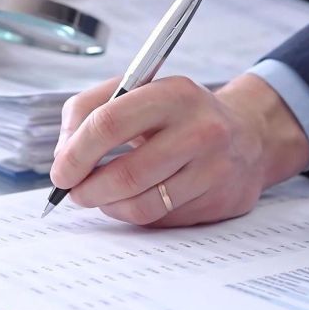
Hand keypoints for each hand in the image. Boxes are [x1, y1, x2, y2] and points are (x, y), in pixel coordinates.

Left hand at [49, 74, 308, 226]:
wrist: (248, 134)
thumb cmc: (178, 113)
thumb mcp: (136, 91)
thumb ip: (89, 111)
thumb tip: (63, 155)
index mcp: (173, 93)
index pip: (109, 123)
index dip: (76, 153)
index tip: (60, 171)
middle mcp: (200, 129)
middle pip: (126, 173)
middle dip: (87, 188)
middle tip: (73, 191)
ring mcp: (214, 168)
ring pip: (142, 204)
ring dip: (108, 205)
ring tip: (98, 196)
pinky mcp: (221, 200)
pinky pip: (162, 218)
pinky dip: (133, 213)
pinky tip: (129, 200)